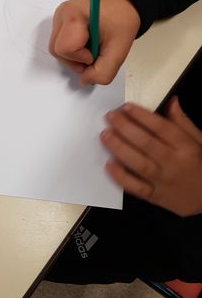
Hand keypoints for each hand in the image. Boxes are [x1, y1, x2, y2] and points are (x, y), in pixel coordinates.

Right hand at [49, 0, 139, 84]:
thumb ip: (103, 72)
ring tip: (91, 48)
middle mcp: (61, 14)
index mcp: (73, 15)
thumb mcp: (119, 51)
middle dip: (76, 60)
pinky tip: (86, 43)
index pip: (65, 49)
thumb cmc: (122, 20)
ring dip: (74, 56)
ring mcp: (59, 17)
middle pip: (57, 51)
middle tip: (95, 54)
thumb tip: (84, 80)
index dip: (81, 57)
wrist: (123, 3)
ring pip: (57, 50)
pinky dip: (73, 51)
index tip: (97, 50)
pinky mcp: (60, 21)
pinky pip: (59, 44)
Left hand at [102, 98, 201, 216]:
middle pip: (146, 143)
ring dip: (119, 148)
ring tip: (105, 135)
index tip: (126, 107)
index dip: (142, 116)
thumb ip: (183, 122)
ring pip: (138, 163)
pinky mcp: (155, 196)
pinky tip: (109, 164)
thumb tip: (171, 101)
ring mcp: (163, 181)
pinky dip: (120, 176)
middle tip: (110, 117)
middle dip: (125, 128)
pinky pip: (135, 187)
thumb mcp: (199, 141)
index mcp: (186, 147)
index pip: (162, 128)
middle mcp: (174, 163)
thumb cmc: (201, 166)